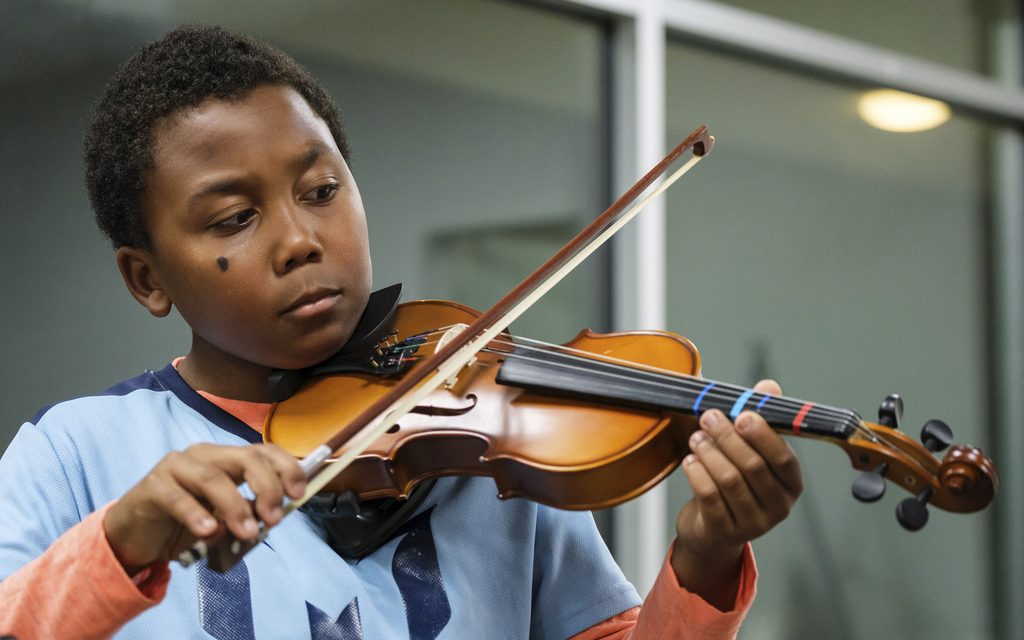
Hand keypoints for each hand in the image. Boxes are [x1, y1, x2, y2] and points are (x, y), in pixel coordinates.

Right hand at [104, 443, 306, 573]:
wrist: (137, 535)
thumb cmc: (186, 523)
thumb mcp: (224, 519)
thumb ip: (247, 512)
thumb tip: (274, 516)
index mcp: (227, 459)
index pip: (264, 452)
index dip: (286, 468)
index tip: (299, 493)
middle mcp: (205, 455)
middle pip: (246, 458)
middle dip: (267, 487)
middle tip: (274, 519)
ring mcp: (177, 466)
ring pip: (213, 477)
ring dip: (235, 506)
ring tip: (247, 533)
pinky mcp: (152, 485)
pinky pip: (177, 497)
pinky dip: (196, 514)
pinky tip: (207, 531)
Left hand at [672, 379, 802, 609]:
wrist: (711, 530)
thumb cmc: (734, 482)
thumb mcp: (749, 452)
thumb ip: (759, 418)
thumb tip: (769, 386)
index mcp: (791, 486)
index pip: (784, 459)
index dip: (763, 435)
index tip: (742, 414)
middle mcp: (778, 508)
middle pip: (753, 467)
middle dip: (728, 437)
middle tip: (708, 417)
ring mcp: (752, 524)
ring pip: (730, 481)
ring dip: (709, 453)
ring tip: (696, 437)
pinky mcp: (724, 531)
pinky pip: (710, 497)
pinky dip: (697, 474)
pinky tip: (689, 460)